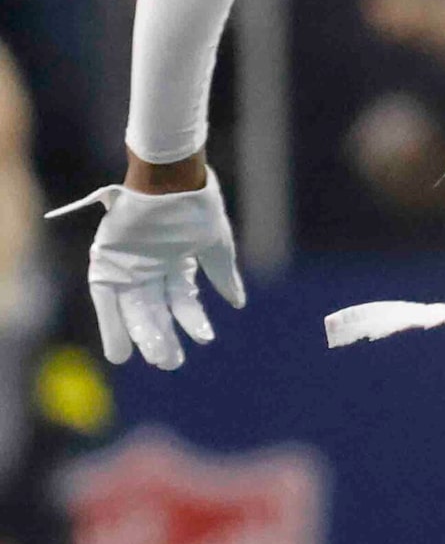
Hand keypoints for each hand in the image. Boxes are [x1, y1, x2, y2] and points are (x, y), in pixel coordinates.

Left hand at [48, 167, 246, 368]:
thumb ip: (222, 273)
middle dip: (164, 336)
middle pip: (157, 310)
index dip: (193, 320)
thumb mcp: (215, 242)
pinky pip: (107, 301)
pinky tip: (120, 351)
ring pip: (133, 309)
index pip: (183, 299)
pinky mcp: (108, 263)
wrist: (167, 180)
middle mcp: (152, 267)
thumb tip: (237, 302)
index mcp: (177, 261)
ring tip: (150, 360)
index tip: (204, 339)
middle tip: (171, 363)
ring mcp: (129, 266)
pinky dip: (112, 325)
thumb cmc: (195, 207)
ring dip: (141, 336)